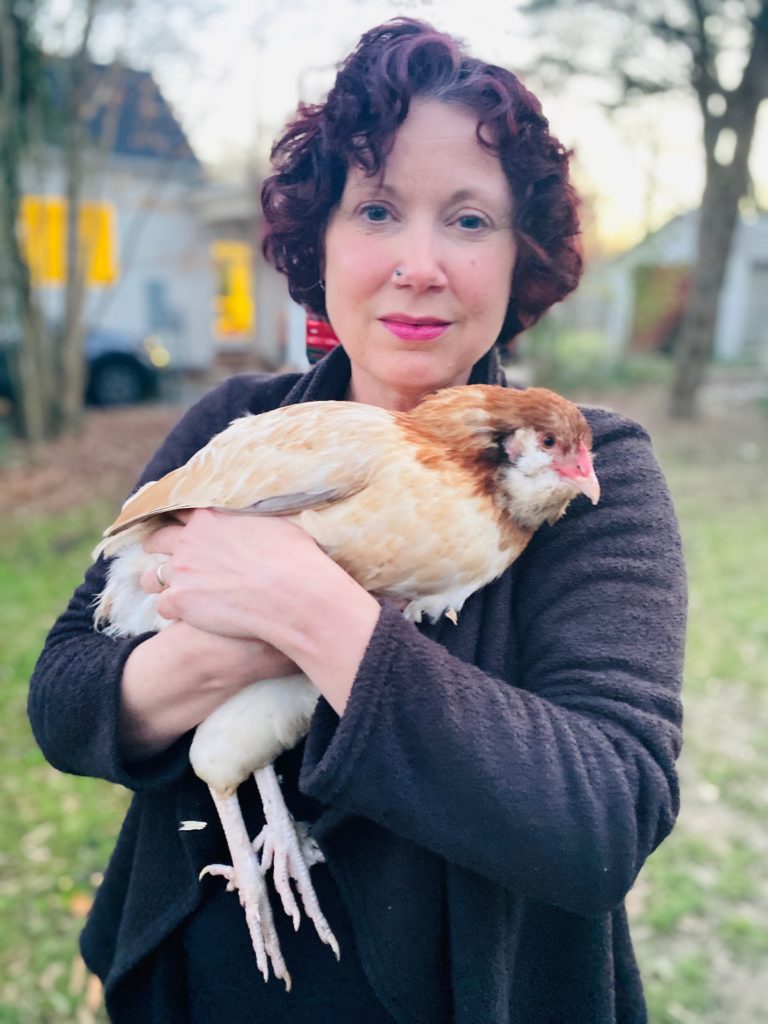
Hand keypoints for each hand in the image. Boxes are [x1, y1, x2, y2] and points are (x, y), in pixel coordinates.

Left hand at [141, 507, 381, 716]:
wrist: (294, 594)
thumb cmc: (296, 557)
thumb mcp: (277, 521)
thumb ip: (256, 515)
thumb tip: (268, 504)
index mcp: (212, 515)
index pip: (182, 508)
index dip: (178, 516)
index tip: (176, 520)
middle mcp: (190, 538)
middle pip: (159, 537)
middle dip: (156, 543)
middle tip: (154, 548)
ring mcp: (181, 570)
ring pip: (153, 575)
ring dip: (155, 579)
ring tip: (157, 585)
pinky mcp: (180, 600)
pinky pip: (163, 606)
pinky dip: (172, 611)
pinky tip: (182, 616)